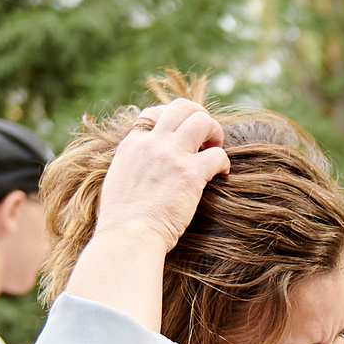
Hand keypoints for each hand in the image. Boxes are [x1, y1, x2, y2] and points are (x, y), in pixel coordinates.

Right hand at [93, 97, 229, 256]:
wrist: (127, 237)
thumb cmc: (123, 221)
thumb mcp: (119, 180)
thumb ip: (134, 165)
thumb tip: (144, 166)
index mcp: (133, 144)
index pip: (156, 112)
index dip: (175, 120)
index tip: (184, 138)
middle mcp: (151, 143)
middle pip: (182, 107)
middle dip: (200, 117)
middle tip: (206, 139)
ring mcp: (171, 156)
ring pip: (203, 121)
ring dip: (215, 134)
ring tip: (215, 152)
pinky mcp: (190, 174)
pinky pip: (218, 154)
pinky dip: (224, 162)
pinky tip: (221, 175)